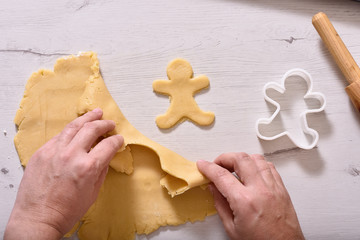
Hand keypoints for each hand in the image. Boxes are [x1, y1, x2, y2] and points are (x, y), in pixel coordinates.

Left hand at [5, 108, 123, 239]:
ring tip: (95, 113)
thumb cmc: (66, 211)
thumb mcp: (92, 193)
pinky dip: (69, 131)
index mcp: (88, 167)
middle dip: (104, 124)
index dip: (117, 140)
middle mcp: (71, 155)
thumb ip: (100, 171)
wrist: (38, 218)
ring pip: (73, 127)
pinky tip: (75, 130)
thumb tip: (105, 157)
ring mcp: (54, 152)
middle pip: (92, 129)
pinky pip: (58, 137)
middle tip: (110, 123)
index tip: (119, 139)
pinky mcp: (41, 153)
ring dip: (87, 118)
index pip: (108, 145)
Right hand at [197, 153, 303, 239]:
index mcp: (245, 202)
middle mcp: (260, 190)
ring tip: (233, 166)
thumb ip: (220, 204)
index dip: (208, 167)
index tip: (202, 165)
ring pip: (256, 158)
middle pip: (240, 159)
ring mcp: (273, 188)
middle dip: (224, 158)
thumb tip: (213, 188)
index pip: (221, 175)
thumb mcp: (232, 228)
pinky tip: (251, 170)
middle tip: (217, 164)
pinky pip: (269, 166)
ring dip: (241, 159)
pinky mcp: (282, 189)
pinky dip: (257, 164)